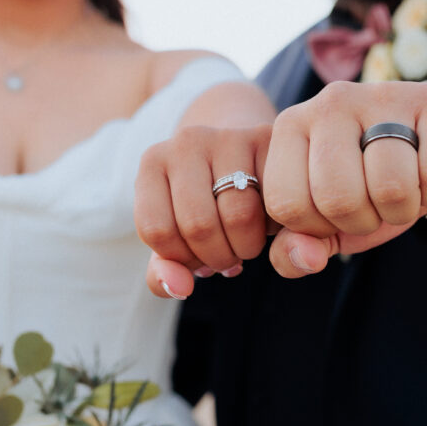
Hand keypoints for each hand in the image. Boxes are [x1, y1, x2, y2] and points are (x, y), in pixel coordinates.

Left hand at [135, 124, 272, 298]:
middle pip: (199, 225)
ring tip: (246, 242)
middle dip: (218, 257)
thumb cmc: (205, 206)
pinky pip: (274, 203)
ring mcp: (229, 136)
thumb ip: (164, 271)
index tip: (197, 255)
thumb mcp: (176, 237)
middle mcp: (187, 141)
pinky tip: (268, 221)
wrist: (241, 157)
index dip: (182, 258)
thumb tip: (179, 289)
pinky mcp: (269, 139)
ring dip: (247, 247)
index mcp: (153, 163)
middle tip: (228, 254)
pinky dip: (274, 227)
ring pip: (239, 216)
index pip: (158, 231)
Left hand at [262, 80, 426, 276]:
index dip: (317, 228)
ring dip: (402, 210)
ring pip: (390, 186)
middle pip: (338, 197)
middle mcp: (330, 102)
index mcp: (290, 126)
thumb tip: (303, 260)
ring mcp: (383, 94)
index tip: (335, 213)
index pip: (286, 204)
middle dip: (362, 221)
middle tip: (373, 205)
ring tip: (402, 191)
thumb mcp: (325, 222)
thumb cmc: (368, 187)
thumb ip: (294, 248)